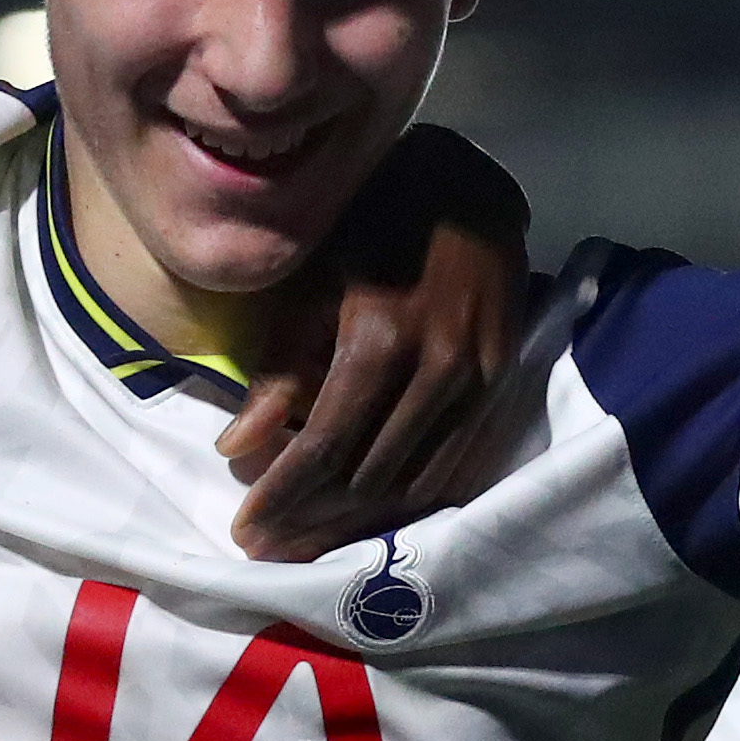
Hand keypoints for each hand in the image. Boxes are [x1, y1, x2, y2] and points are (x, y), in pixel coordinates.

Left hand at [220, 126, 531, 559]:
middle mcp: (437, 369)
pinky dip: (413, 504)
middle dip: (313, 524)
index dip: (282, 496)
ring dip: (360, 526)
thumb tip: (236, 447)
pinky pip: (458, 467)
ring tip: (311, 552)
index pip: (324, 446)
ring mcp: (479, 382)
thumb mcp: (311, 278)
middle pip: (369, 477)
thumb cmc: (373, 220)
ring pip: (417, 484)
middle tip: (270, 554)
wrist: (471, 186)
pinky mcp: (502, 388)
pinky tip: (377, 524)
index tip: (246, 530)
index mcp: (380, 337)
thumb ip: (279, 368)